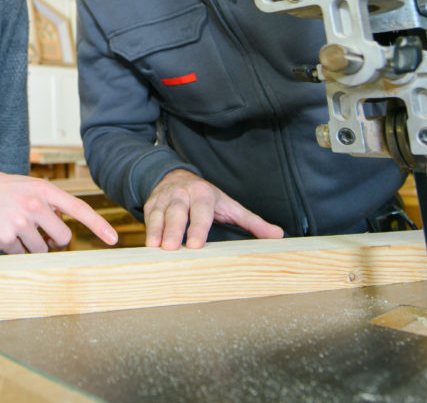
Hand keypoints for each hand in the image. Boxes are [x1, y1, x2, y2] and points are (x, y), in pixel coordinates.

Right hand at [0, 168, 118, 252]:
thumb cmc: (3, 191)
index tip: (114, 239)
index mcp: (44, 190)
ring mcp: (20, 221)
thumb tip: (64, 230)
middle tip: (41, 234)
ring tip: (16, 229)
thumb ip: (50, 204)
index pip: (78, 208)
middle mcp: (34, 204)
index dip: (98, 225)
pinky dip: (14, 250)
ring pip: (41, 250)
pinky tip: (3, 233)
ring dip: (32, 246)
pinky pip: (21, 255)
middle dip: (55, 241)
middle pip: (62, 237)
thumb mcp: (30, 188)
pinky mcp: (5, 236)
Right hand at [143, 169, 282, 249]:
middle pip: (177, 212)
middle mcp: (182, 193)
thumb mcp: (230, 206)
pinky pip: (148, 217)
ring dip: (156, 230)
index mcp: (204, 193)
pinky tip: (148, 245)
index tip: (195, 245)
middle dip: (173, 230)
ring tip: (155, 248)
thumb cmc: (207, 198)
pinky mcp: (150, 204)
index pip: (201, 211)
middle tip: (171, 248)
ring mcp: (164, 198)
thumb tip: (278, 236)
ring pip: (159, 214)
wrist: (176, 177)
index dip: (198, 227)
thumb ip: (252, 222)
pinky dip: (147, 230)